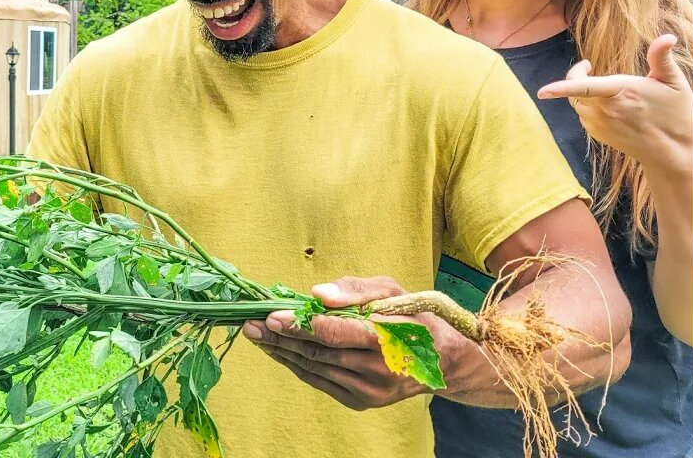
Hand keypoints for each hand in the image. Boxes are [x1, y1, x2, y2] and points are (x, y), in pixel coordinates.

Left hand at [242, 276, 460, 410]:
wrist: (443, 362)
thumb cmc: (414, 316)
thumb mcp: (392, 290)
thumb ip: (356, 290)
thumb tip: (317, 294)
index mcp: (388, 338)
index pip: (334, 332)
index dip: (299, 325)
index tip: (271, 315)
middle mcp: (379, 369)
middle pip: (318, 352)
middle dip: (280, 338)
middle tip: (250, 324)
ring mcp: (370, 390)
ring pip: (315, 369)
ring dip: (282, 352)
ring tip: (256, 336)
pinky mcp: (362, 402)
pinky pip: (320, 381)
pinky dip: (296, 366)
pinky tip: (278, 352)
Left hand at [537, 35, 692, 169]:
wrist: (673, 151)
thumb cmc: (676, 114)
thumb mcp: (674, 83)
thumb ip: (661, 58)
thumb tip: (668, 37)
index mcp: (620, 92)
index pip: (584, 87)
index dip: (561, 87)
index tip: (542, 91)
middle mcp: (605, 111)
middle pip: (574, 90)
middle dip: (577, 76)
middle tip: (588, 66)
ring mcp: (599, 125)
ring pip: (577, 103)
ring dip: (582, 93)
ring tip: (604, 88)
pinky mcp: (597, 135)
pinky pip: (583, 116)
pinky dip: (588, 107)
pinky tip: (608, 107)